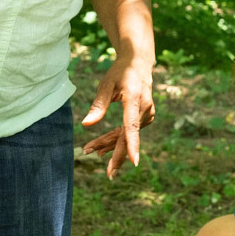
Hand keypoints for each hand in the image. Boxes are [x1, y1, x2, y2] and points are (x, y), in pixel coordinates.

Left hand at [81, 54, 155, 177]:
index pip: (132, 126)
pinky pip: (131, 131)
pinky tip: (103, 147)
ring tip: (89, 150)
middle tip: (107, 172)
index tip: (134, 162)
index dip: (132, 145)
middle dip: (115, 153)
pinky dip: (117, 138)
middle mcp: (145, 108)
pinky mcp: (147, 116)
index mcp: (134, 99)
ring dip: (110, 144)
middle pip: (128, 136)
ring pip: (127, 135)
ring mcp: (148, 114)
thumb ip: (98, 105)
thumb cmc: (120, 72)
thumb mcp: (106, 84)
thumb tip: (86, 125)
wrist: (139, 63)